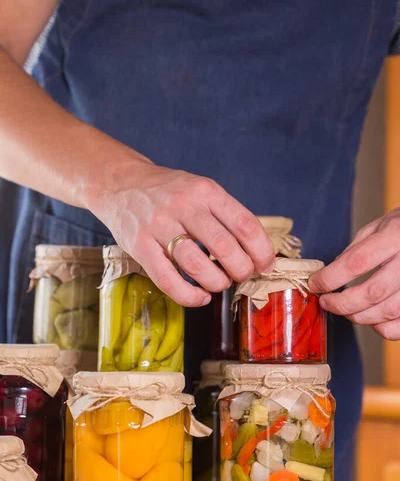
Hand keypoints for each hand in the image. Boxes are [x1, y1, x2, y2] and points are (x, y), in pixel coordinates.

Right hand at [87, 157, 274, 306]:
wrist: (120, 183)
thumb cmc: (169, 192)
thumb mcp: (200, 190)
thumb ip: (224, 216)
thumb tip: (255, 253)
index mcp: (206, 191)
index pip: (245, 224)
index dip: (261, 250)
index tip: (265, 265)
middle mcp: (183, 205)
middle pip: (224, 246)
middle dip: (241, 270)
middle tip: (241, 276)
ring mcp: (159, 225)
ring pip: (196, 265)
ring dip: (216, 283)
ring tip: (219, 283)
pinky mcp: (139, 245)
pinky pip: (167, 279)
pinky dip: (189, 296)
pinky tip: (200, 297)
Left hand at [309, 209, 399, 339]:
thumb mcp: (379, 226)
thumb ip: (356, 250)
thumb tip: (330, 274)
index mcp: (394, 237)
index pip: (356, 262)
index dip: (330, 278)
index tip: (315, 283)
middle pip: (372, 293)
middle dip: (341, 303)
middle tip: (326, 302)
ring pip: (387, 312)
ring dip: (359, 316)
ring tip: (345, 309)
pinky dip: (382, 328)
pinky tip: (372, 318)